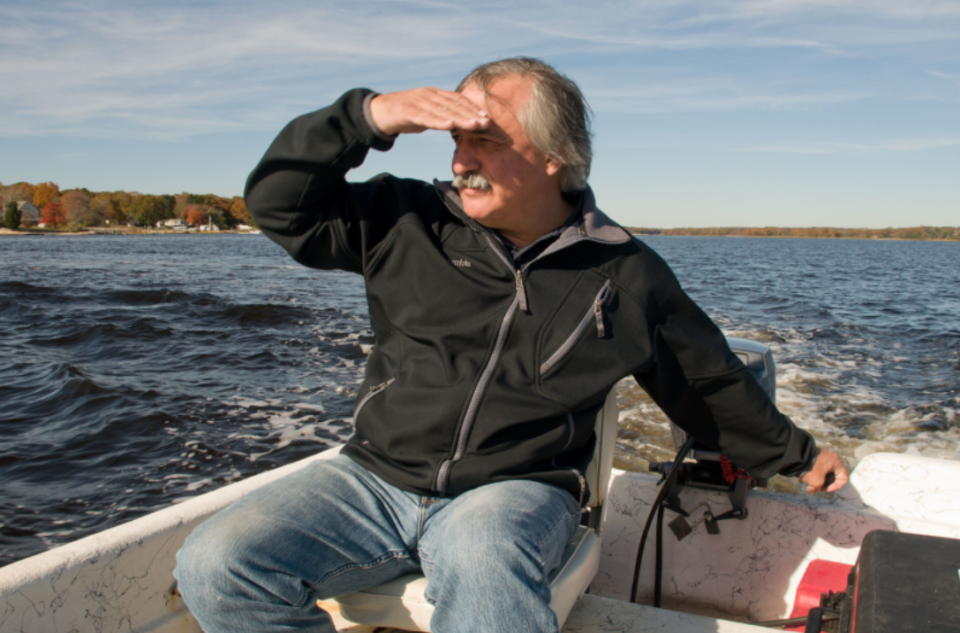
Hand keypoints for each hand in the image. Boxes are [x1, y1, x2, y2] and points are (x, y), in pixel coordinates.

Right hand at [369, 88, 489, 135]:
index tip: (487, 117)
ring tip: (474, 125)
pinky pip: (425, 116)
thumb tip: (458, 124)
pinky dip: (438, 121)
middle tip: (486, 122)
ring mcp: (417, 101)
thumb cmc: (405, 115)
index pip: (458, 100)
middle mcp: (428, 95)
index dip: (473, 108)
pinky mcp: (407, 111)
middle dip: (471, 113)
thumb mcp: (426, 114)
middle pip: (453, 104)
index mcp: (434, 94)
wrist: (378, 112)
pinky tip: (449, 125)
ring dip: (460, 118)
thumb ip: (441, 116)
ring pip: (442, 110)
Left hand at [799, 447, 848, 493]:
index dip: (836, 487)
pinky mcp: (814, 456)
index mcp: (836, 462)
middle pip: (833, 475)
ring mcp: (822, 455)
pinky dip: (813, 473)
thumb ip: (816, 489)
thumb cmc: (810, 468)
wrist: (795, 454)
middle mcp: (831, 457)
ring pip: (824, 472)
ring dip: (818, 479)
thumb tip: (811, 490)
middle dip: (825, 483)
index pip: (844, 478)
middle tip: (816, 486)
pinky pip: (817, 467)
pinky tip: (805, 476)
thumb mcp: (816, 482)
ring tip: (809, 482)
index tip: (824, 488)